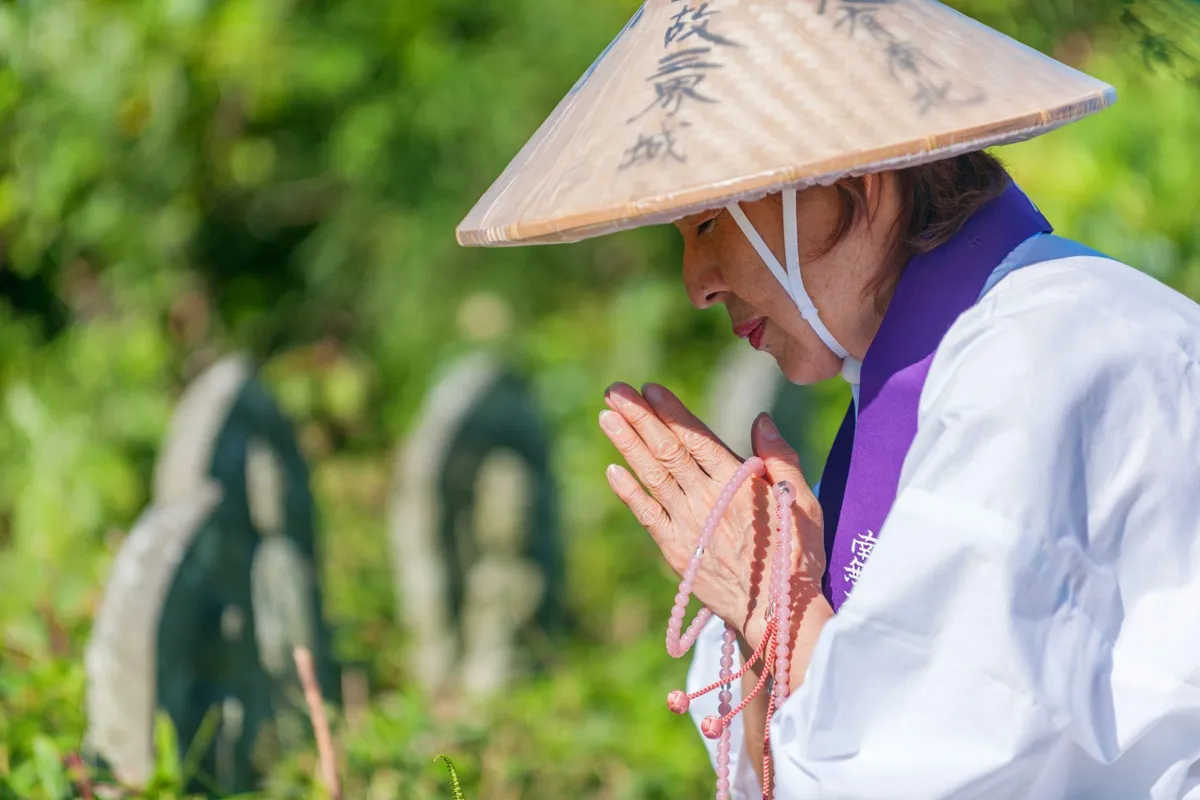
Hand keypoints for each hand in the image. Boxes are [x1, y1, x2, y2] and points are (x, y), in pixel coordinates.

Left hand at [599, 382, 825, 653]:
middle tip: (615, 392)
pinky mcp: (675, 551)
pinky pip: (646, 515)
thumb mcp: (802, 502)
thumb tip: (760, 420)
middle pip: (667, 450)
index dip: (671, 412)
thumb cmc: (797, 555)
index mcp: (738, 484)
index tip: (650, 388)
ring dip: (628, 444)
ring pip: (652, 476)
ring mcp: (687, 525)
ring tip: (607, 417)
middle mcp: (707, 500)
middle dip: (639, 418)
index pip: (697, 438)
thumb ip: (780, 458)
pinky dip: (629, 491)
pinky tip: (612, 470)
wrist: (778, 613)